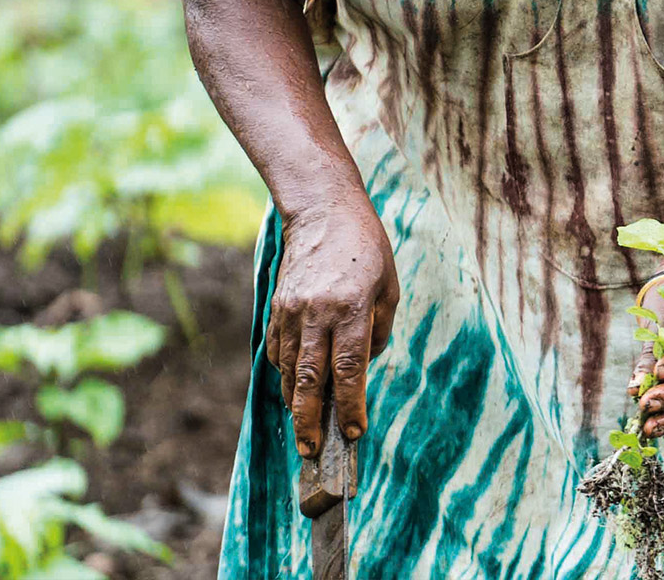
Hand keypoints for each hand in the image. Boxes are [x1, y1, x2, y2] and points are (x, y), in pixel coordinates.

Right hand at [268, 195, 399, 458]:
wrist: (323, 210)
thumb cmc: (366, 247)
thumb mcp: (388, 285)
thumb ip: (379, 328)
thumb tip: (364, 367)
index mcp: (352, 308)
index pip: (349, 371)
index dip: (350, 407)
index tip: (355, 433)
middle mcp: (317, 314)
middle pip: (309, 381)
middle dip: (311, 423)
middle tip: (314, 453)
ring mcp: (291, 312)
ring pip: (289, 372)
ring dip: (296, 405)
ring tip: (305, 431)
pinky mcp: (276, 309)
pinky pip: (278, 353)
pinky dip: (285, 375)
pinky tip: (295, 387)